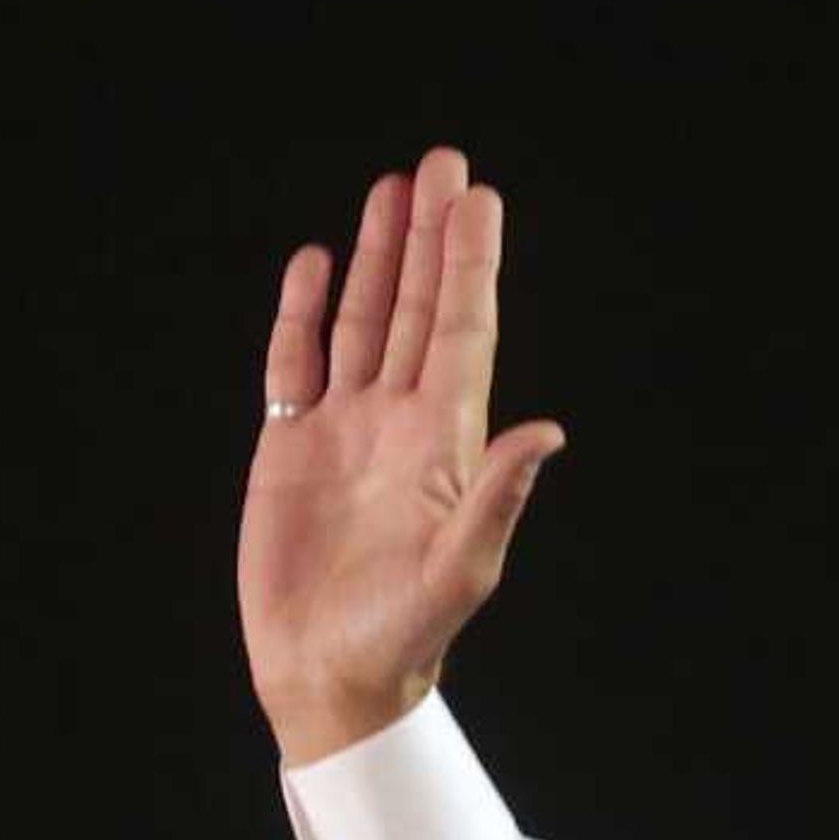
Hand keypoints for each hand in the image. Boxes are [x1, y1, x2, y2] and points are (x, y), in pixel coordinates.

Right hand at [238, 148, 566, 766]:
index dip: (469, 266)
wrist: (331, 676)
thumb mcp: (464, 568)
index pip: (462, 332)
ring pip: (361, 321)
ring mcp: (344, 430)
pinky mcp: (289, 446)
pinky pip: (295, 362)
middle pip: (415, 308)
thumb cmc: (406, 634)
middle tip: (442, 163)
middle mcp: (399, 423)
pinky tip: (312, 263)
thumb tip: (549, 431)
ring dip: (375, 257)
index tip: (478, 200)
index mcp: (445, 444)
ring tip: (389, 191)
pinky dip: (301, 312)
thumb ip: (501, 496)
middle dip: (429, 237)